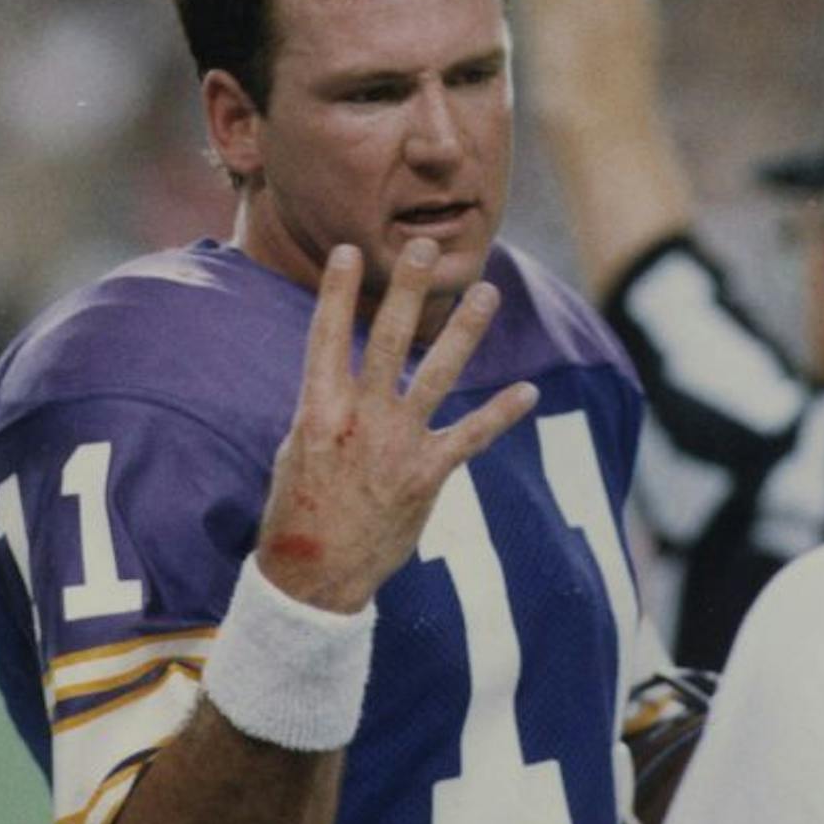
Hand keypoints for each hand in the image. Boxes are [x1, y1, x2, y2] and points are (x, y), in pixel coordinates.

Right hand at [257, 239, 537, 611]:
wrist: (314, 577)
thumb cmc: (298, 512)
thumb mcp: (296, 451)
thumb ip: (325, 409)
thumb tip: (343, 379)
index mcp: (317, 410)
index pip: (326, 337)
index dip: (338, 292)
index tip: (349, 250)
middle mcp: (360, 419)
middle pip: (389, 340)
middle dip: (407, 289)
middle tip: (423, 246)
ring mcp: (397, 445)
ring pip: (438, 373)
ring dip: (465, 330)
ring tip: (487, 291)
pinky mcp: (427, 475)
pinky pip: (472, 436)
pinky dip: (501, 413)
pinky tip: (527, 390)